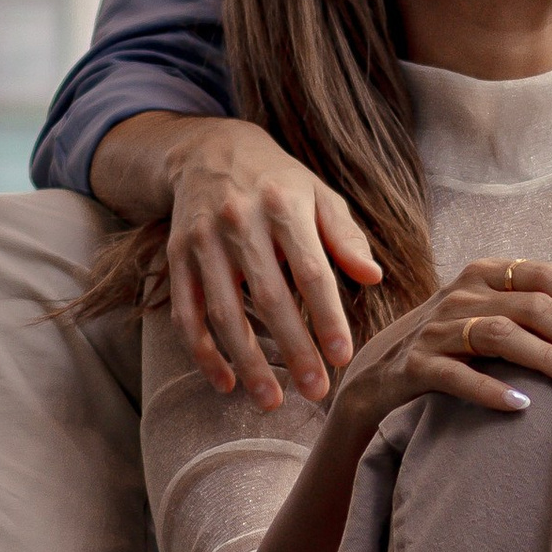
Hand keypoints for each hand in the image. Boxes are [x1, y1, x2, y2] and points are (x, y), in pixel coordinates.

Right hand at [162, 119, 382, 410]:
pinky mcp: (177, 258)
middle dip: (293, 350)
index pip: (311, 271)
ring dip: (247, 362)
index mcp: (284, 207)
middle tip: (316, 393)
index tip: (344, 357)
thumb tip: (374, 277)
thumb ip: (346, 237)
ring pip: (223, 313)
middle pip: (269, 298)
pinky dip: (202, 352)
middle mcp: (239, 223)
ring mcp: (203, 242)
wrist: (209, 150)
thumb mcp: (319, 195)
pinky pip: (187, 313)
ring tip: (272, 401)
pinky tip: (226, 383)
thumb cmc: (279, 182)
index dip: (327, 317)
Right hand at [338, 258, 551, 436]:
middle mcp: (462, 294)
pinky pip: (456, 375)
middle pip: (531, 306)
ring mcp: (436, 328)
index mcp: (486, 273)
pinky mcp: (415, 364)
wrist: (380, 373)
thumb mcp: (499, 306)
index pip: (546, 275)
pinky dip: (490, 389)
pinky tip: (522, 405)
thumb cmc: (455, 338)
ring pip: (500, 336)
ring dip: (547, 359)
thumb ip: (550, 289)